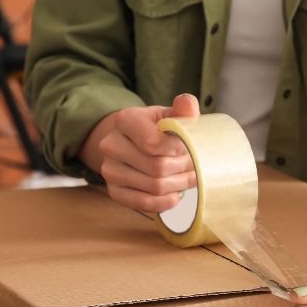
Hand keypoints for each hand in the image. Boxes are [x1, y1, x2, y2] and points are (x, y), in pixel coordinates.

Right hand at [80, 93, 200, 211]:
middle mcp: (111, 144)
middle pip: (157, 167)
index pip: (154, 143)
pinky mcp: (114, 191)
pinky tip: (176, 193)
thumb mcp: (169, 115)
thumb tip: (188, 103)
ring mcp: (110, 170)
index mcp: (125, 120)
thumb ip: (181, 110)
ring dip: (179, 185)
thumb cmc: (157, 129)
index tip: (190, 148)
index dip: (179, 150)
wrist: (133, 143)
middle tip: (196, 167)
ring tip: (188, 178)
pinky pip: (144, 203)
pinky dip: (166, 201)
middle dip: (183, 169)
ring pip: (154, 186)